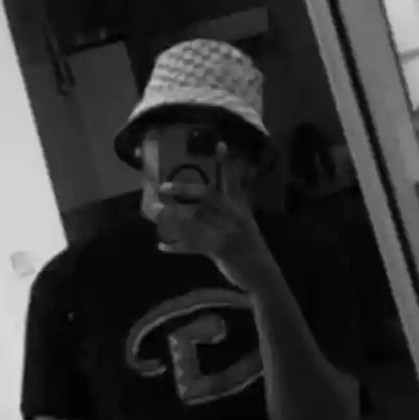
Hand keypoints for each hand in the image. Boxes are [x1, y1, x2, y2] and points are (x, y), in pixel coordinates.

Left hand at [153, 145, 275, 292]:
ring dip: (172, 217)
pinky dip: (176, 247)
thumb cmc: (251, 250)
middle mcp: (235, 216)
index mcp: (241, 208)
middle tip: (164, 188)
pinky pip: (193, 245)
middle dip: (184, 190)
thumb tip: (201, 203)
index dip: (226, 163)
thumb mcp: (245, 226)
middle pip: (208, 196)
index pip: (233, 181)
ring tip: (155, 213)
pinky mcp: (221, 249)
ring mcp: (229, 232)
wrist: (263, 276)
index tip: (219, 143)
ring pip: (196, 219)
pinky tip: (162, 246)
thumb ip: (230, 212)